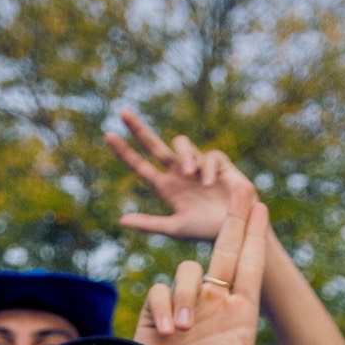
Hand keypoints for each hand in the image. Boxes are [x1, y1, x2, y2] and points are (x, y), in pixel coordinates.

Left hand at [105, 108, 255, 244]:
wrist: (237, 231)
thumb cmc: (206, 232)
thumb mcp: (175, 228)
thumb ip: (149, 223)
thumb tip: (121, 220)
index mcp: (166, 187)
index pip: (140, 166)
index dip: (124, 152)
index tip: (108, 135)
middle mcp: (179, 174)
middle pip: (154, 145)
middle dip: (139, 129)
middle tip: (123, 112)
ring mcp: (197, 166)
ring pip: (181, 143)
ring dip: (183, 155)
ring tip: (189, 173)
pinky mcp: (217, 163)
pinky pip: (208, 155)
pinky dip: (206, 168)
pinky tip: (208, 184)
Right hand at [133, 185, 322, 344]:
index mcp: (240, 314)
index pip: (251, 267)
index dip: (256, 237)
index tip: (262, 207)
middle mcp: (215, 303)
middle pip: (225, 250)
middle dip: (234, 219)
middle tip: (242, 186)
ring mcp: (187, 305)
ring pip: (189, 271)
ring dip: (188, 294)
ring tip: (187, 329)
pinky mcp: (158, 311)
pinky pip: (161, 291)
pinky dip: (166, 309)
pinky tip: (169, 334)